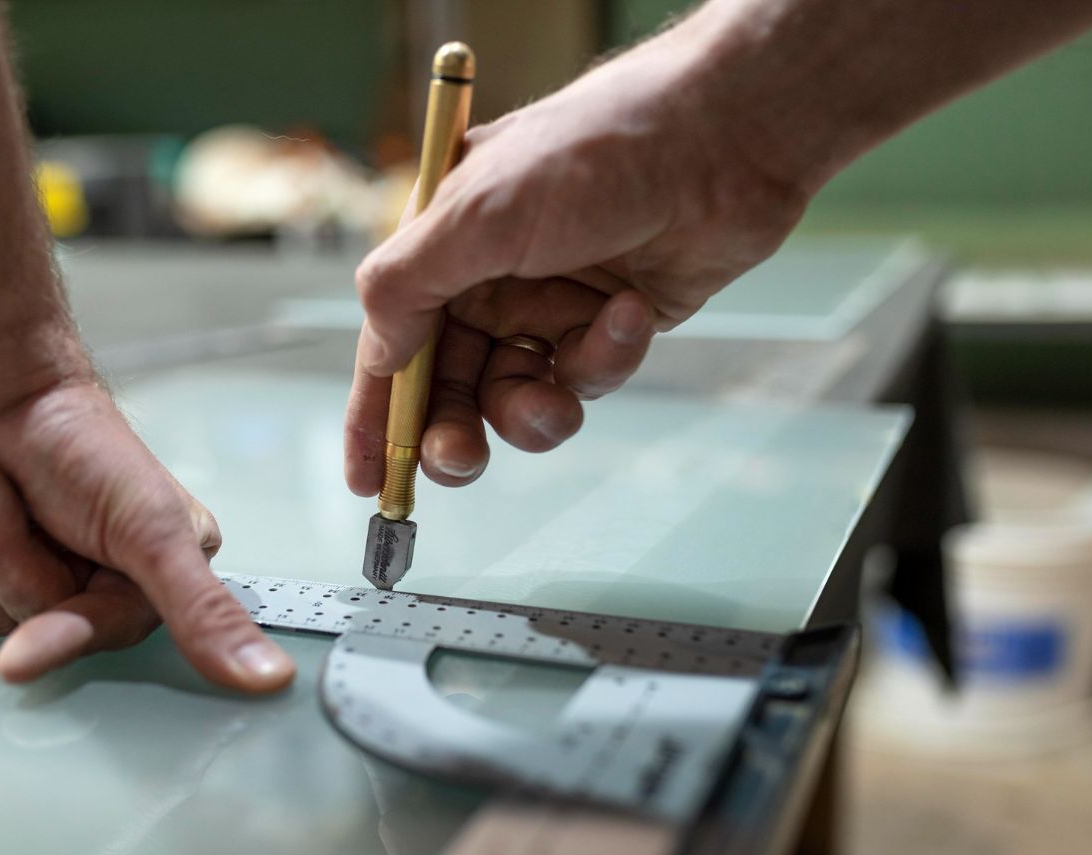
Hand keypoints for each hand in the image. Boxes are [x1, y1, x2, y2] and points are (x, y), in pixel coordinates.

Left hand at [0, 321, 294, 691]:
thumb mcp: (149, 525)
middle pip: (31, 624)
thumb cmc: (63, 426)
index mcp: (158, 568)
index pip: (106, 634)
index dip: (59, 634)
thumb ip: (203, 610)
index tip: (21, 656)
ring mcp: (32, 573)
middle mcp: (97, 578)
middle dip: (0, 551)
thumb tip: (268, 676)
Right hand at [344, 31, 810, 495]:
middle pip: (448, 388)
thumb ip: (407, 287)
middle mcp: (488, 281)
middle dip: (450, 432)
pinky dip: (604, 358)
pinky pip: (586, 375)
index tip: (369, 479)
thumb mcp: (476, 215)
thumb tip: (376, 353)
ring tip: (557, 404)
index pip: (389, 346)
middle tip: (460, 459)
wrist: (722, 138)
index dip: (375, 417)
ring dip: (532, 411)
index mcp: (440, 249)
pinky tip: (629, 315)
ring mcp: (550, 305)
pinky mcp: (609, 324)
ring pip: (517, 397)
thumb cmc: (591, 154)